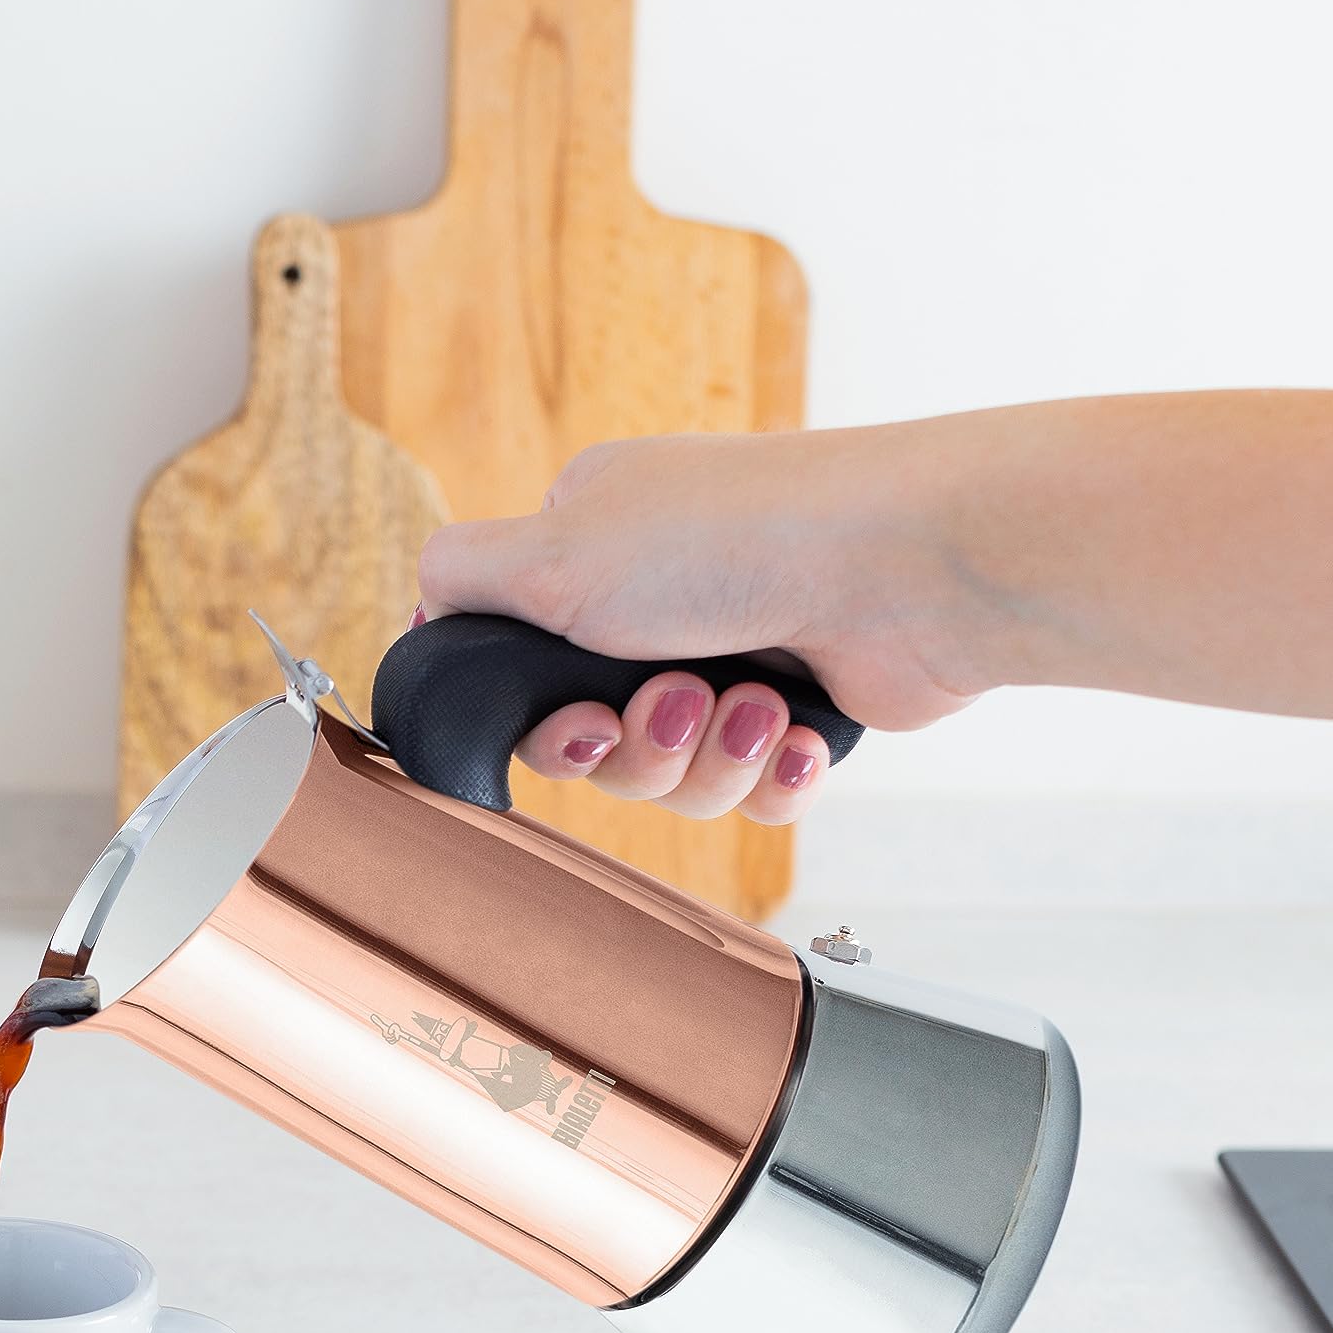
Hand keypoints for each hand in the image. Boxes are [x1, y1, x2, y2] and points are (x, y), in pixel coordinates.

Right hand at [414, 430, 989, 822]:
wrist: (910, 566)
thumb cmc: (737, 539)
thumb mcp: (553, 546)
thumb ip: (459, 577)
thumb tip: (422, 609)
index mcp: (594, 548)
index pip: (521, 670)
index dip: (544, 721)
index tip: (575, 715)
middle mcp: (661, 597)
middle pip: (596, 743)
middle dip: (636, 745)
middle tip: (673, 701)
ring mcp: (736, 653)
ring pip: (671, 777)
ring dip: (707, 756)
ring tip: (752, 704)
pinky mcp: (801, 710)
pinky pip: (749, 792)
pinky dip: (769, 773)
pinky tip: (795, 730)